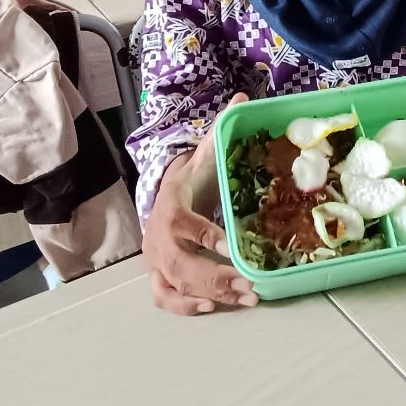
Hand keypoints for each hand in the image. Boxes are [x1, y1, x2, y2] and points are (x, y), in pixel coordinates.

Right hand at [144, 93, 257, 315]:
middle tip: (249, 284)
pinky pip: (164, 298)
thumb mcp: (203, 155)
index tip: (227, 244)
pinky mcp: (158, 276)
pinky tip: (214, 308)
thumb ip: (220, 131)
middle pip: (179, 262)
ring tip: (245, 298)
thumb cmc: (191, 179)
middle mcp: (158, 236)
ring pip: (174, 284)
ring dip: (209, 294)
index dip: (202, 234)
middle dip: (214, 276)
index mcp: (170, 204)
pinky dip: (185, 307)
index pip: (181, 222)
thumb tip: (241, 97)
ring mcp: (156, 259)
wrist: (163, 197)